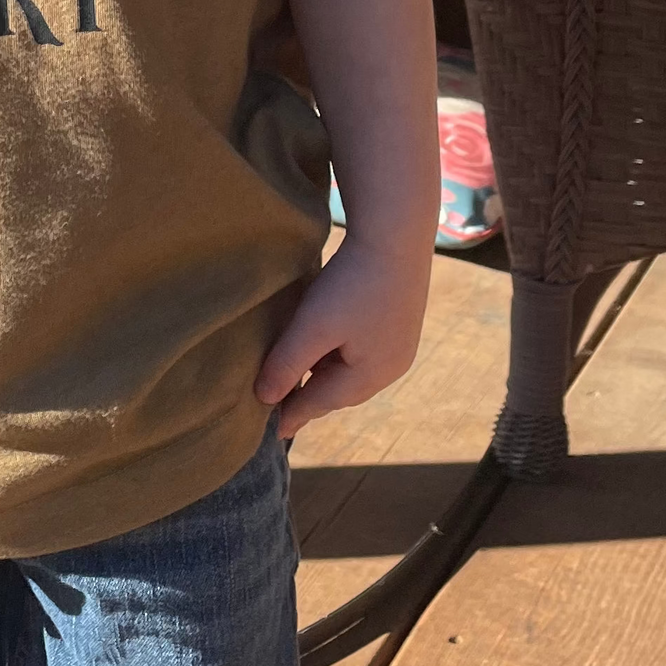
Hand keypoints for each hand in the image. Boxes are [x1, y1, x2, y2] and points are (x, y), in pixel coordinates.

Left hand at [254, 238, 430, 436]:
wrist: (396, 235)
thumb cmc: (352, 283)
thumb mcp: (312, 327)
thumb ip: (287, 364)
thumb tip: (264, 399)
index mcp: (371, 376)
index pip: (322, 403)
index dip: (294, 413)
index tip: (274, 430)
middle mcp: (392, 367)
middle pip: (341, 391)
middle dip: (312, 397)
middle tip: (284, 405)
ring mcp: (401, 344)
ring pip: (353, 371)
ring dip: (326, 374)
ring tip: (300, 375)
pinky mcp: (401, 321)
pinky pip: (364, 352)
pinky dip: (340, 355)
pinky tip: (327, 343)